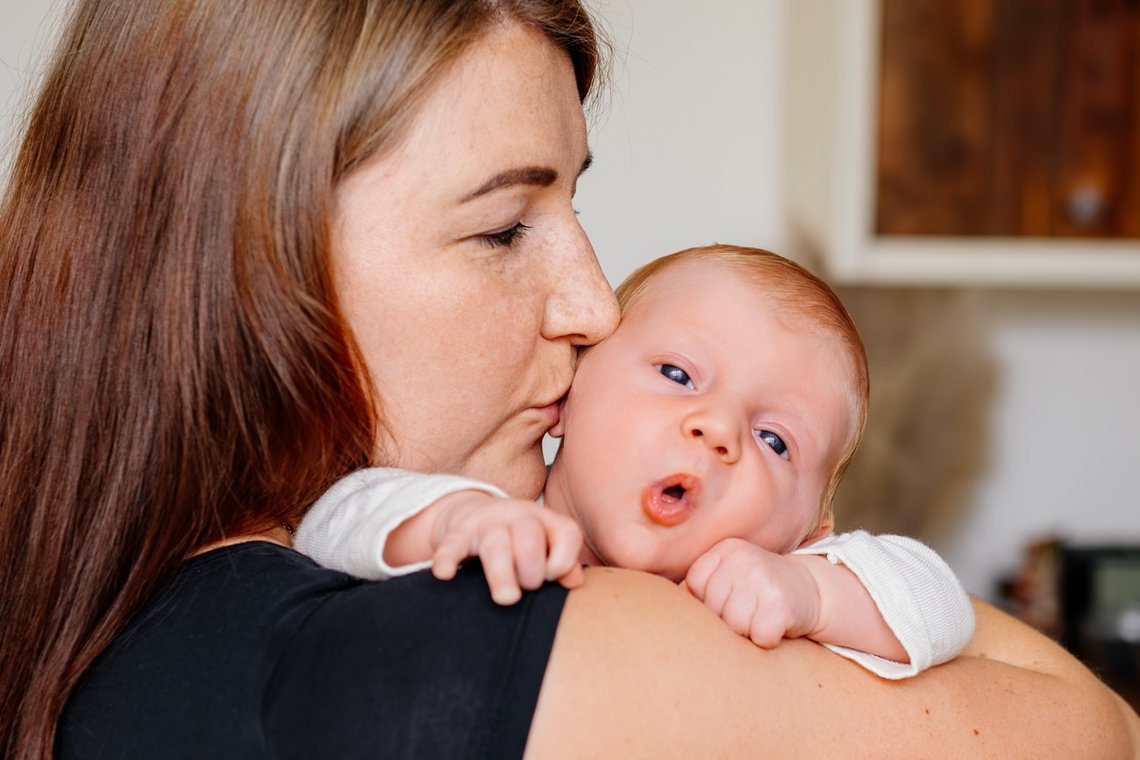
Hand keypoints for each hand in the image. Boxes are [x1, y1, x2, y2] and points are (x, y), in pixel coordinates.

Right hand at [429, 491, 583, 604]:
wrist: (477, 514)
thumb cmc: (520, 542)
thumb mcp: (545, 547)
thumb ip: (564, 564)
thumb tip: (574, 581)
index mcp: (546, 521)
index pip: (566, 532)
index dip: (565, 559)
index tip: (552, 578)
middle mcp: (519, 517)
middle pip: (529, 538)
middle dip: (532, 568)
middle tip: (527, 588)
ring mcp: (487, 523)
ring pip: (496, 544)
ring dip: (502, 573)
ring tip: (507, 598)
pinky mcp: (459, 532)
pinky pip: (452, 544)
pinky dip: (447, 559)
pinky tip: (445, 575)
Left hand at [683, 537, 821, 647]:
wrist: (811, 589)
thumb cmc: (760, 589)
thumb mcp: (730, 576)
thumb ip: (700, 585)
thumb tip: (672, 601)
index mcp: (725, 550)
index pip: (694, 585)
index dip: (709, 602)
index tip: (731, 597)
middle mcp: (743, 559)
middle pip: (713, 608)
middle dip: (729, 619)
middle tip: (751, 609)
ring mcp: (762, 578)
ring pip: (734, 626)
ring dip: (749, 631)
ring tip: (762, 615)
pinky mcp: (781, 602)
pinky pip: (759, 636)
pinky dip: (768, 639)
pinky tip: (777, 625)